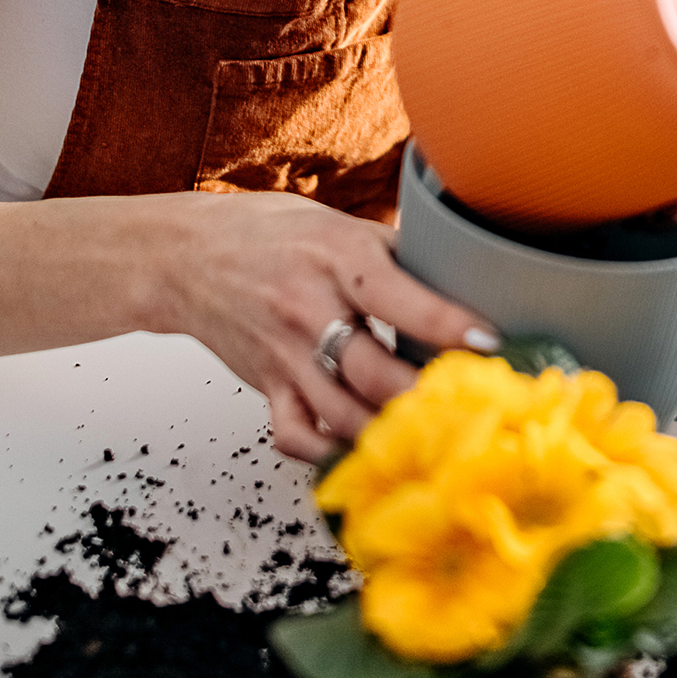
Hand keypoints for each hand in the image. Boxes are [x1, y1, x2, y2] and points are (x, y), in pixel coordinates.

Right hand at [146, 190, 498, 462]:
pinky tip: (365, 450)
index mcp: (337, 258)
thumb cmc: (272, 234)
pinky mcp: (268, 386)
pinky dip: (331, 452)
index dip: (448, 324)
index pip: (400, 297)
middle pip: (373, 371)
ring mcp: (285, 354)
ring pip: (342, 414)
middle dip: (426, 398)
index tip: (490, 343)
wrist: (186, 255)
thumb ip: (397, 255)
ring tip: (433, 439)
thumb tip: (468, 276)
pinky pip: (297, 435)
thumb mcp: (340, 225)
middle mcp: (310, 309)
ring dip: (390, 433)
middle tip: (471, 410)